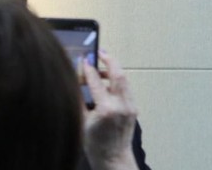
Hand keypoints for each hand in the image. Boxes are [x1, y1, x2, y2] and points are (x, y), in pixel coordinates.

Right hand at [83, 51, 140, 169]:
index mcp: (106, 109)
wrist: (113, 158)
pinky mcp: (134, 108)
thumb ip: (80, 100)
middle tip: (100, 53)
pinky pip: (126, 89)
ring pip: (124, 80)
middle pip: (118, 74)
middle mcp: (121, 105)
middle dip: (109, 60)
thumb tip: (77, 81)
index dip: (88, 69)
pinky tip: (108, 82)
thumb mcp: (82, 122)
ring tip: (101, 68)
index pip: (96, 82)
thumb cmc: (95, 144)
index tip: (83, 60)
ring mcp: (130, 106)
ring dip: (114, 70)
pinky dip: (118, 82)